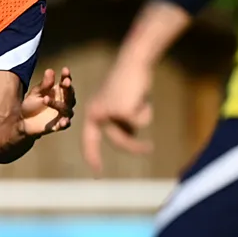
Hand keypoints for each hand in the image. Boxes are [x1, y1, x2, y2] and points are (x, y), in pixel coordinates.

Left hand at [20, 67, 74, 136]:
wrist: (22, 121)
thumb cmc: (31, 104)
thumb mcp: (36, 93)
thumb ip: (44, 84)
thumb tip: (50, 70)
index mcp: (59, 92)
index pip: (66, 83)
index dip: (67, 76)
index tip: (65, 70)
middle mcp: (64, 102)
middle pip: (70, 95)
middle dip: (68, 89)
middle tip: (64, 82)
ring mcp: (62, 114)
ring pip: (67, 109)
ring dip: (58, 104)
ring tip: (46, 99)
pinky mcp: (59, 125)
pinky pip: (65, 124)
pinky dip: (65, 123)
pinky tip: (63, 121)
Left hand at [82, 59, 153, 174]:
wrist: (133, 63)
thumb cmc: (129, 82)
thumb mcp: (122, 104)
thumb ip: (121, 121)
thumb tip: (129, 138)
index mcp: (92, 112)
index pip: (89, 139)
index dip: (93, 155)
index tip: (96, 172)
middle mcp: (96, 114)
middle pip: (117, 139)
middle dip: (134, 146)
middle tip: (148, 149)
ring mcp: (108, 113)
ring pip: (130, 133)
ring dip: (142, 122)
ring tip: (148, 111)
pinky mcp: (122, 110)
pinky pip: (140, 122)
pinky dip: (146, 111)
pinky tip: (142, 97)